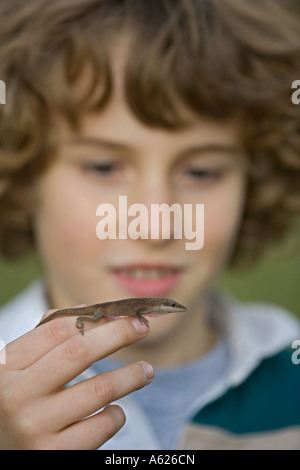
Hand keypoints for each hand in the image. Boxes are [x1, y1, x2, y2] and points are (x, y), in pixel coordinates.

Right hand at [0, 312, 152, 448]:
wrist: (3, 453)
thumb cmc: (16, 402)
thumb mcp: (18, 369)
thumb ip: (46, 337)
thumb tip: (89, 310)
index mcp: (6, 367)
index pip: (56, 330)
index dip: (95, 317)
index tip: (122, 315)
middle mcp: (17, 396)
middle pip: (80, 352)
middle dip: (118, 334)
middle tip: (142, 328)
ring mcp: (35, 427)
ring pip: (100, 389)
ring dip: (131, 376)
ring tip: (146, 371)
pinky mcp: (55, 454)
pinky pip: (101, 426)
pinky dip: (117, 414)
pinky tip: (114, 410)